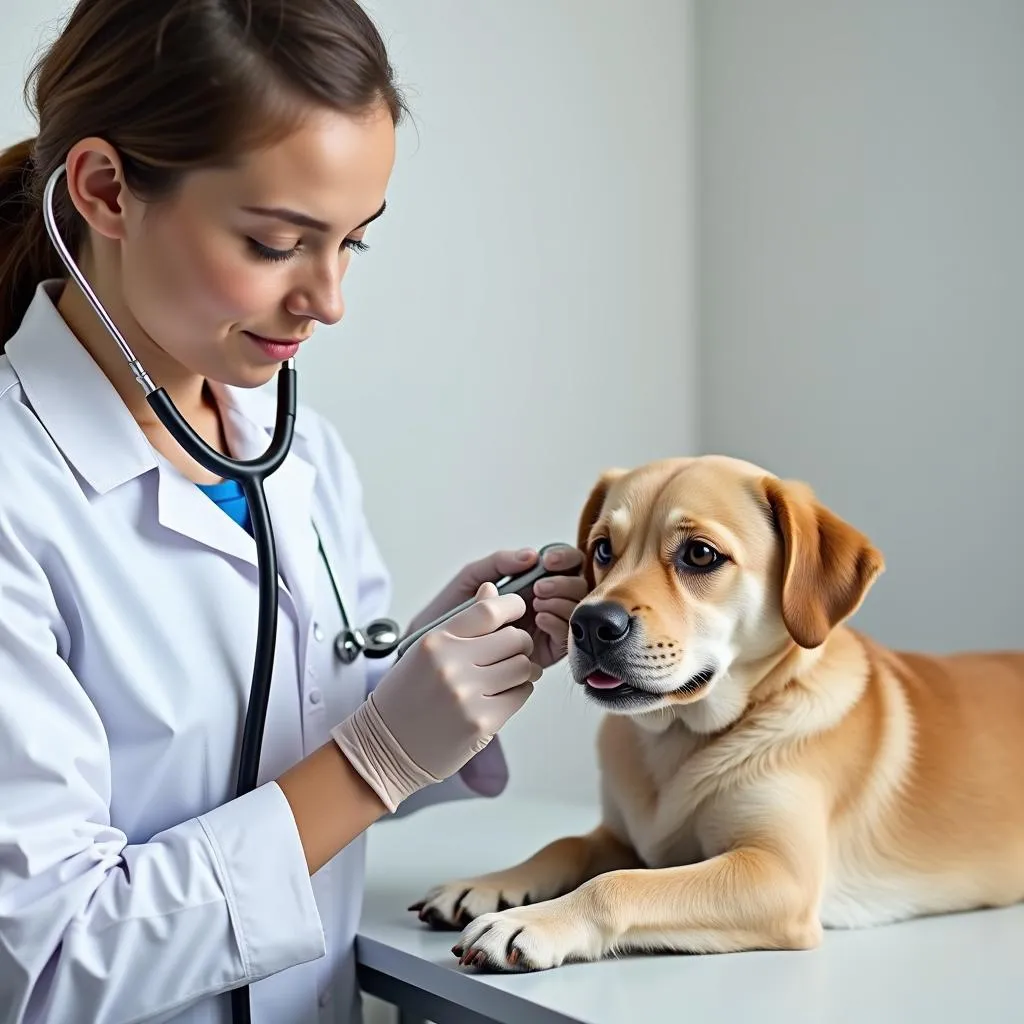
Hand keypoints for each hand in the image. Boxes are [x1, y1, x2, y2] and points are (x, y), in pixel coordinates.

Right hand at [332, 583, 540, 812]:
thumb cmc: (405, 697)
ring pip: (523, 667)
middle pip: (515, 638)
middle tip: (512, 651)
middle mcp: (451, 664)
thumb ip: (462, 623)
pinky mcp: (481, 722)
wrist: (385, 748)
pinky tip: (501, 695)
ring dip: (522, 669)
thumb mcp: (424, 651)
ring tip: (508, 675)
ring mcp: (467, 695)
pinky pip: (521, 695)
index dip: (512, 606)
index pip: (489, 610)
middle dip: (520, 643)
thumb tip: (492, 590)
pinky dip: (518, 692)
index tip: (517, 611)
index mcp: (436, 641)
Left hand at [406, 545, 585, 669]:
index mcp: (529, 581)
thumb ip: (499, 562)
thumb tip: (532, 555)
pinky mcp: (545, 653)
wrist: (433, 649)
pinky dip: (558, 623)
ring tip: (536, 602)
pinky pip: (566, 637)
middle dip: (563, 582)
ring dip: (561, 601)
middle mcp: (543, 602)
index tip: (547, 561)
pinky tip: (540, 619)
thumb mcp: (470, 578)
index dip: (563, 558)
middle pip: (576, 586)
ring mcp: (546, 628)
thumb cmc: (448, 612)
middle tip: (538, 588)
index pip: (562, 564)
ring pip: (574, 610)